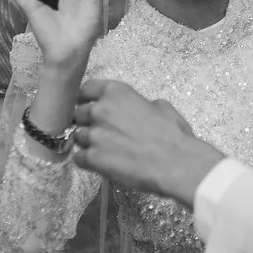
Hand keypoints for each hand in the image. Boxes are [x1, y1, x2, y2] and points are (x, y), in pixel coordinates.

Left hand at [71, 78, 224, 204]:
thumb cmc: (173, 134)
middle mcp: (99, 110)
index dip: (87, 99)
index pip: (86, 89)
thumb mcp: (160, 107)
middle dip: (88, 122)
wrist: (175, 163)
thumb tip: (139, 108)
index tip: (91, 106)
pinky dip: (87, 161)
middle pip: (79, 113)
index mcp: (116, 92)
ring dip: (87, 142)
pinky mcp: (91, 158)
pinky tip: (101, 163)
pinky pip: (78, 158)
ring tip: (104, 150)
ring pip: (77, 136)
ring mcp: (93, 135)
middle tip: (102, 132)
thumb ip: (140, 103)